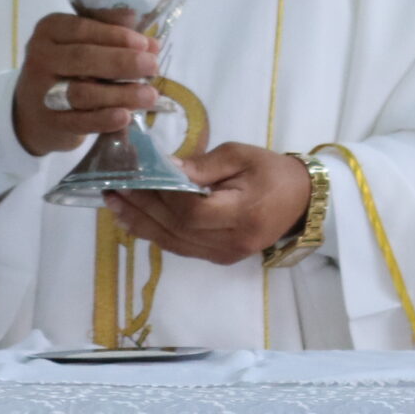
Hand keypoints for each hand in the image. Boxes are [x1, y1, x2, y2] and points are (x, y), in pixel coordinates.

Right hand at [11, 13, 160, 156]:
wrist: (35, 111)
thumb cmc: (67, 67)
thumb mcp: (81, 42)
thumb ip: (109, 30)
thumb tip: (143, 30)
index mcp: (49, 29)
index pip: (83, 28)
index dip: (116, 36)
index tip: (145, 44)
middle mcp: (40, 57)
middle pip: (83, 58)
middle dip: (123, 62)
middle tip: (152, 66)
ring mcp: (41, 91)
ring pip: (83, 92)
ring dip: (120, 94)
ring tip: (149, 95)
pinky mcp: (49, 122)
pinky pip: (79, 121)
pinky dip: (104, 119)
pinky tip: (126, 117)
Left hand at [104, 144, 312, 266]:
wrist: (301, 200)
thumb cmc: (272, 171)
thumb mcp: (240, 155)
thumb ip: (201, 165)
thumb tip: (165, 168)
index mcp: (242, 215)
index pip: (191, 211)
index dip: (162, 195)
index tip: (140, 174)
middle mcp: (231, 243)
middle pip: (176, 230)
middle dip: (141, 208)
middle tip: (112, 188)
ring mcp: (224, 255)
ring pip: (174, 243)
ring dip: (141, 224)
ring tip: (114, 204)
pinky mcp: (219, 257)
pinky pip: (181, 248)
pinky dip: (156, 234)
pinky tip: (135, 221)